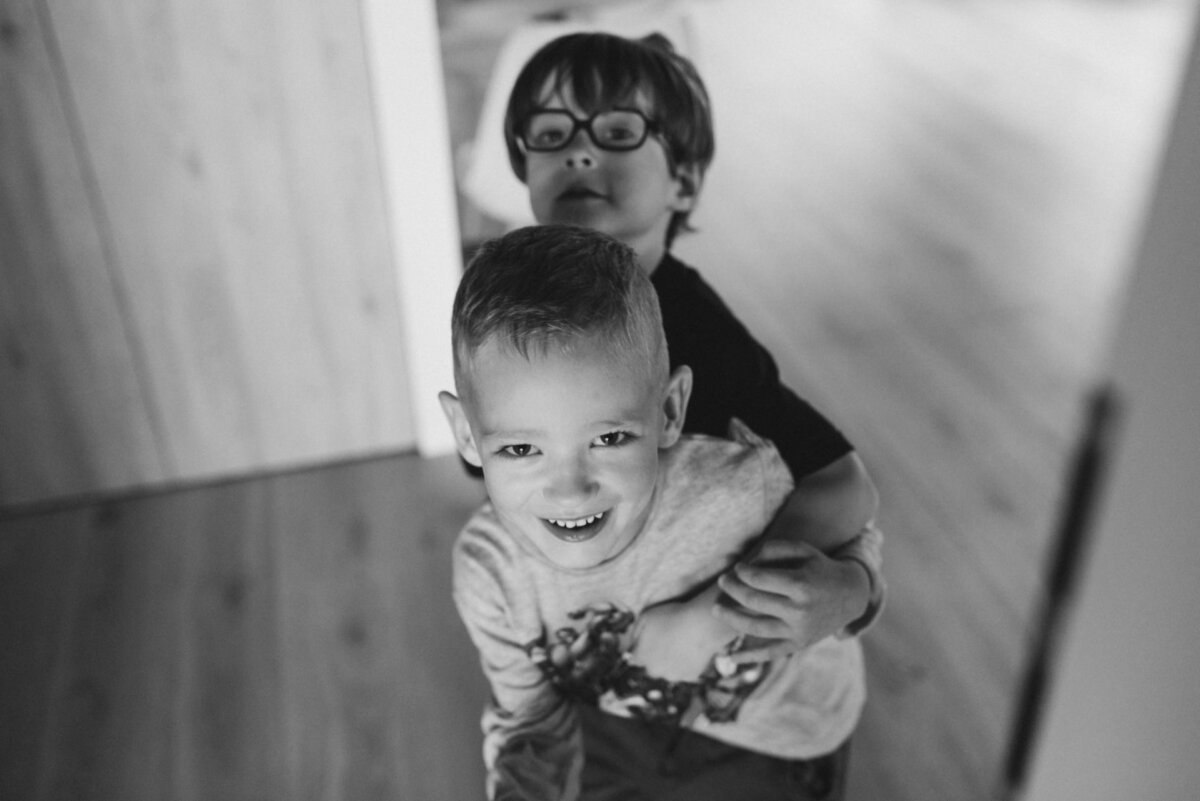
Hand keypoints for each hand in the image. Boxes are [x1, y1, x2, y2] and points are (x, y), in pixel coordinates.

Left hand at [631, 584, 739, 681]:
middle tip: (666, 643)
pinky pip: (685, 672)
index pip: (635, 660)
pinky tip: (690, 650)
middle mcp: (655, 671)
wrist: (701, 625)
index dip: (641, 651)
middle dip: (656, 659)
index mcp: (642, 657)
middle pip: (651, 668)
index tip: (648, 643)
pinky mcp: (690, 676)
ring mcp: (673, 675)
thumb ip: (634, 633)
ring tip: (680, 645)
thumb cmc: (672, 617)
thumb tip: (631, 643)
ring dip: (670, 663)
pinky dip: (686, 665)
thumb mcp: (645, 616)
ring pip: (668, 672)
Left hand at [713, 539, 869, 663]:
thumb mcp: (803, 550)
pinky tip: (729, 658)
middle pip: (754, 601)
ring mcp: (799, 631)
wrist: (851, 595)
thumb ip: (773, 550)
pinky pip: (770, 653)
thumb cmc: (820, 568)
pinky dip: (749, 657)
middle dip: (733, 589)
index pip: (759, 579)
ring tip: (716, 608)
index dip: (742, 572)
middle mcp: (800, 611)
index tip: (736, 568)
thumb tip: (743, 565)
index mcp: (801, 585)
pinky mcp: (799, 644)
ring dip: (731, 618)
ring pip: (756, 627)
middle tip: (722, 581)